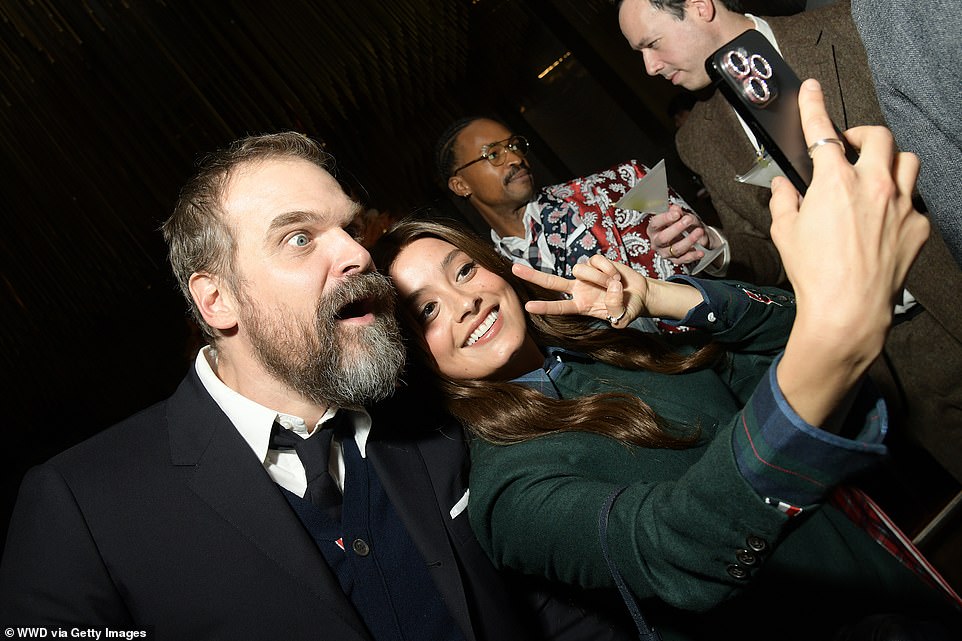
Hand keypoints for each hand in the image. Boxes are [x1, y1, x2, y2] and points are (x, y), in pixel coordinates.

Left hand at [512, 256, 648, 326]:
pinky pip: (596, 260)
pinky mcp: (594, 262)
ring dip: (600, 277)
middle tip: (514, 269)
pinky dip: (608, 268)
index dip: (544, 307)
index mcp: (580, 306)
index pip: (559, 307)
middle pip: (551, 282)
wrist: (639, 294)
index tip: (528, 307)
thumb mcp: (624, 317)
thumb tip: (611, 289)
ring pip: (580, 269)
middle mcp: (578, 289)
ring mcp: (585, 275)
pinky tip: (616, 275)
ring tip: (615, 284)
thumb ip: (617, 310)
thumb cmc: (628, 308)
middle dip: (532, 275)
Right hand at [648, 204, 707, 264]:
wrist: (691, 234)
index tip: (677, 213)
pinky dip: (693, 256)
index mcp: (654, 229)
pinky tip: (700, 252)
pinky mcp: (675, 260)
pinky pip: (684, 259)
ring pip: (675, 249)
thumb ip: (677, 211)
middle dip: (676, 229)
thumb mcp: (679, 214)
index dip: (665, 218)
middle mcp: (657, 242)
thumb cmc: (681, 223)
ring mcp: (665, 252)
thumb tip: (675, 209)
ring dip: (689, 240)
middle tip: (688, 220)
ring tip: (699, 231)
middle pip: (663, 238)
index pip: (655, 224)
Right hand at [771, 78, 927, 427]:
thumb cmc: (812, 272)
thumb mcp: (784, 233)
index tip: (813, 89)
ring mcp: (903, 205)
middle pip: (878, 136)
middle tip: (849, 147)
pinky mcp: (918, 227)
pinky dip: (900, 202)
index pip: (823, 132)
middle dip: (862, 135)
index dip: (815, 106)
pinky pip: (915, 201)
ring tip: (875, 176)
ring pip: (907, 161)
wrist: (847, 311)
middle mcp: (874, 184)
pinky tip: (884, 221)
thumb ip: (784, 200)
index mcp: (835, 181)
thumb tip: (784, 185)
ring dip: (890, 161)